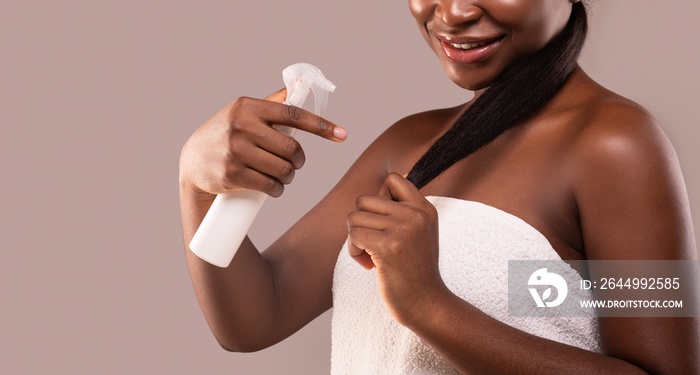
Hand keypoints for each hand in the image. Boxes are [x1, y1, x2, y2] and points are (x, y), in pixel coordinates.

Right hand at [179, 89, 346, 198]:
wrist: (193, 161)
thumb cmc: (227, 134)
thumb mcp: (244, 113)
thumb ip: (272, 102)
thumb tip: (300, 86)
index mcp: (248, 107)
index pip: (293, 114)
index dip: (321, 125)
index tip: (342, 135)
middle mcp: (241, 126)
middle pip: (292, 148)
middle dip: (299, 159)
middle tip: (295, 163)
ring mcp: (235, 150)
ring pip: (283, 169)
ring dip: (290, 177)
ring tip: (284, 176)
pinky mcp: (231, 174)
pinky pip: (269, 185)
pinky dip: (278, 190)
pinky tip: (275, 188)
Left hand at [346, 173, 447, 325]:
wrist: (426, 304)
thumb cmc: (415, 271)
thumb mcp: (418, 233)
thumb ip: (401, 211)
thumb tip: (371, 196)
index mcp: (425, 209)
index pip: (393, 179)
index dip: (379, 199)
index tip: (385, 223)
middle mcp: (416, 214)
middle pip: (364, 200)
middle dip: (361, 223)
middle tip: (374, 245)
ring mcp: (403, 229)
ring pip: (354, 217)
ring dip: (355, 239)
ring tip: (371, 256)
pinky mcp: (389, 246)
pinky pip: (353, 235)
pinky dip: (354, 251)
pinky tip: (369, 265)